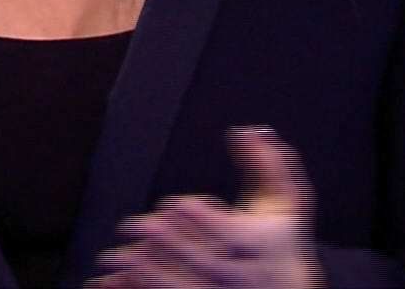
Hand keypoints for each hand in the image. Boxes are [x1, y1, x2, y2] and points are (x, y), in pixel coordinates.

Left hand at [90, 126, 321, 288]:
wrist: (289, 288)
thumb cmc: (283, 241)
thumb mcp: (286, 202)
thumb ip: (269, 164)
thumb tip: (250, 132)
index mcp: (260, 245)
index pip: (233, 234)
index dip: (206, 219)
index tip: (180, 204)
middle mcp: (243, 275)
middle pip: (204, 261)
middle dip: (169, 243)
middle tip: (139, 227)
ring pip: (183, 285)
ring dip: (146, 271)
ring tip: (115, 256)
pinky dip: (142, 288)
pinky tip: (116, 280)